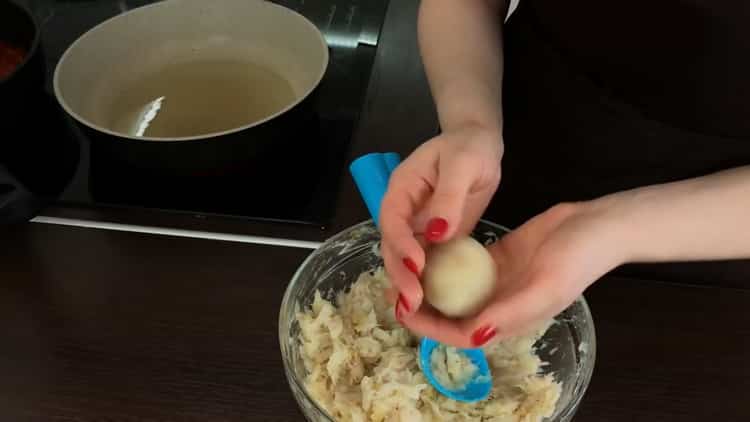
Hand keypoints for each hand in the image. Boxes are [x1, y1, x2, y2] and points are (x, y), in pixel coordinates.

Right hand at [379, 123, 502, 316]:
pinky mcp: (434, 239)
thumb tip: (437, 232)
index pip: (393, 220)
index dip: (401, 244)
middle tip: (414, 302)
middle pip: (394, 247)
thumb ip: (449, 197)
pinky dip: (428, 283)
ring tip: (418, 313)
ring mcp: (417, 227)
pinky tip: (435, 306)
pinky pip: (427, 263)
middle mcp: (403, 212)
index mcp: (402, 189)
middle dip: (401, 275)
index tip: (417, 266)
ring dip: (410, 285)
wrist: (478, 145)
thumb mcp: (462, 165)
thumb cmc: (469, 148)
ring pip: (406, 260)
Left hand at [398, 201, 627, 347]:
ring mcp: (497, 282)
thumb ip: (509, 313)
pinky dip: (444, 262)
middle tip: (393, 291)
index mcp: (509, 320)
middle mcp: (499, 305)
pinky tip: (424, 251)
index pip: (459, 335)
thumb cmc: (576, 259)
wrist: (597, 226)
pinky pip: (464, 265)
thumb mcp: (544, 287)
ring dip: (429, 286)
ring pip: (454, 291)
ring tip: (402, 273)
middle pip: (451, 316)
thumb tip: (473, 337)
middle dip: (421, 309)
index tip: (402, 310)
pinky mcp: (497, 259)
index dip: (428, 328)